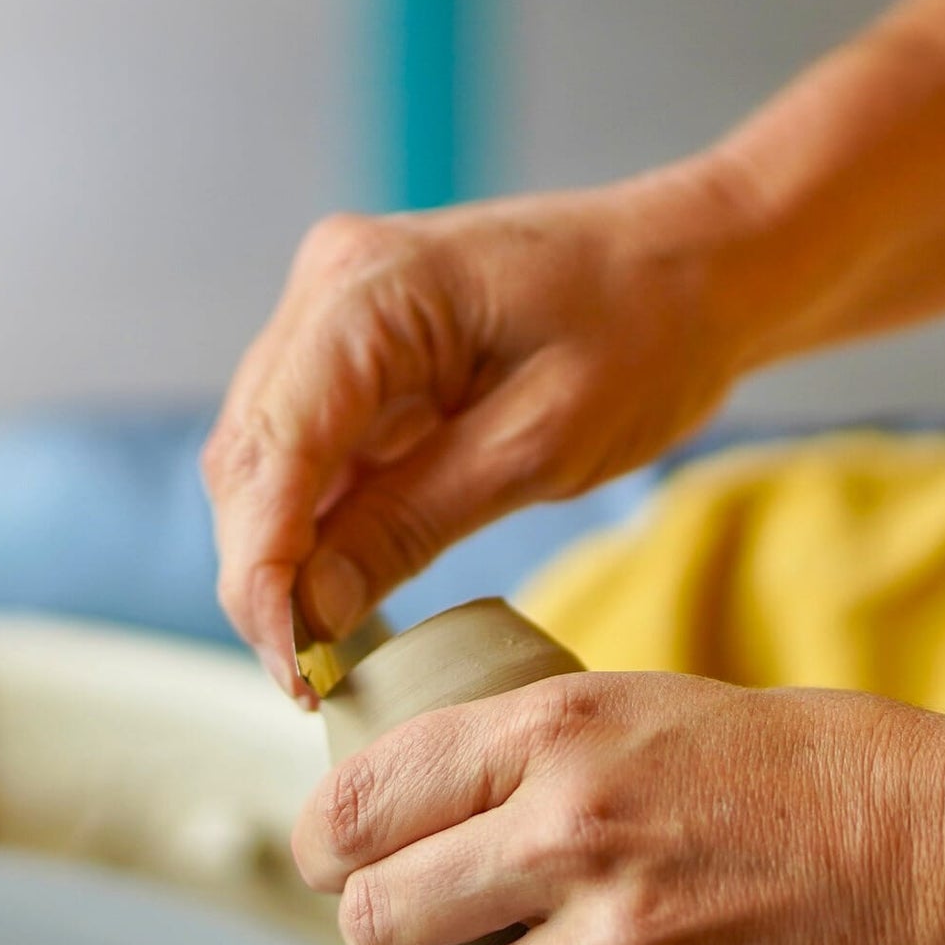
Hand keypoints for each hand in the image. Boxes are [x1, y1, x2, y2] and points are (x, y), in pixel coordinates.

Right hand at [202, 162, 763, 696]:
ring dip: (279, 557)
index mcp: (371, 288)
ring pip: (261, 459)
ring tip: (322, 653)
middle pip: (247, 457)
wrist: (696, 262)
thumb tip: (310, 614)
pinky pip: (305, 448)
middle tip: (308, 682)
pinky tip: (341, 591)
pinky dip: (313, 524)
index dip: (263, 573)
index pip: (273, 451)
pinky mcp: (353, 346)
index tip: (294, 671)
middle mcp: (330, 284)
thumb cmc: (646, 332)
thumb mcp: (541, 444)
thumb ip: (411, 522)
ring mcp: (334, 311)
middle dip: (262, 576)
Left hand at [291, 671, 944, 944]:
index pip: (360, 803)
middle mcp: (572, 836)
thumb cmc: (799, 772)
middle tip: (432, 928)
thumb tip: (398, 820)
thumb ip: (522, 759)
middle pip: (377, 924)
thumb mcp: (640, 708)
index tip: (337, 861)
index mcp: (556, 730)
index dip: (327, 845)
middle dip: (390, 932)